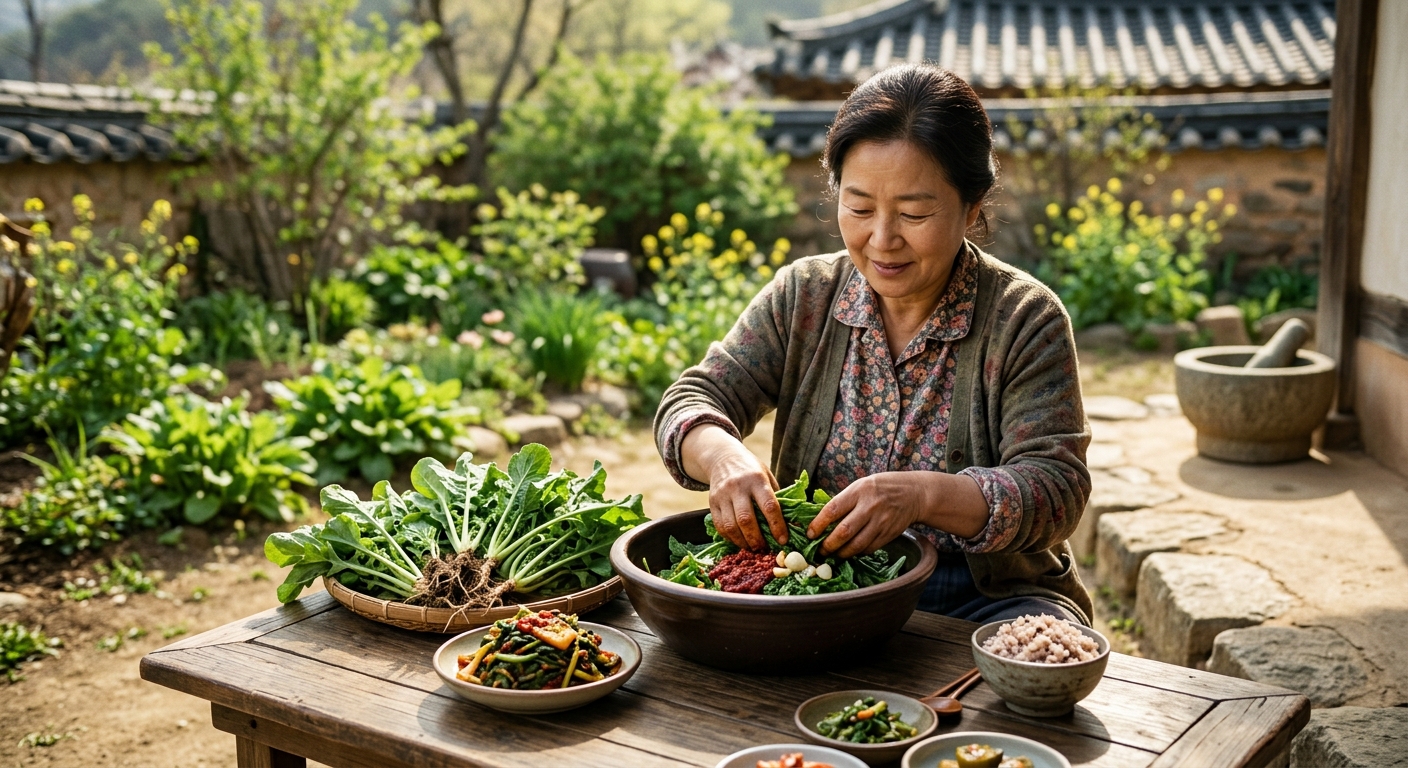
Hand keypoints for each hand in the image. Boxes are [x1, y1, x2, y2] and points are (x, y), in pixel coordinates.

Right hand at [681, 425, 787, 550]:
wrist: (723, 458)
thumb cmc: (752, 470)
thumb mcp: (767, 477)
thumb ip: (776, 498)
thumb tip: (792, 524)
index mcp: (757, 479)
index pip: (769, 506)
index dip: (777, 526)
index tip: (783, 540)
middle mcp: (738, 487)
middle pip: (746, 519)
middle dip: (757, 539)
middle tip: (765, 548)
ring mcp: (722, 495)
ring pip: (731, 526)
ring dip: (743, 542)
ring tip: (753, 548)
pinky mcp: (712, 502)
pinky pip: (720, 526)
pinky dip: (731, 538)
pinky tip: (740, 541)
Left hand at [806, 472, 924, 558]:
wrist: (914, 494)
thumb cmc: (881, 488)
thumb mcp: (861, 486)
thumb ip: (844, 501)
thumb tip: (820, 521)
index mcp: (859, 491)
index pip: (833, 510)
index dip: (818, 525)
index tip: (809, 534)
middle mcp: (870, 507)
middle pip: (844, 531)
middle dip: (828, 545)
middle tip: (820, 551)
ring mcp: (881, 522)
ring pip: (856, 545)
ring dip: (841, 553)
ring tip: (832, 554)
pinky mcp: (888, 534)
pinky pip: (868, 549)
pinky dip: (856, 552)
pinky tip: (850, 551)